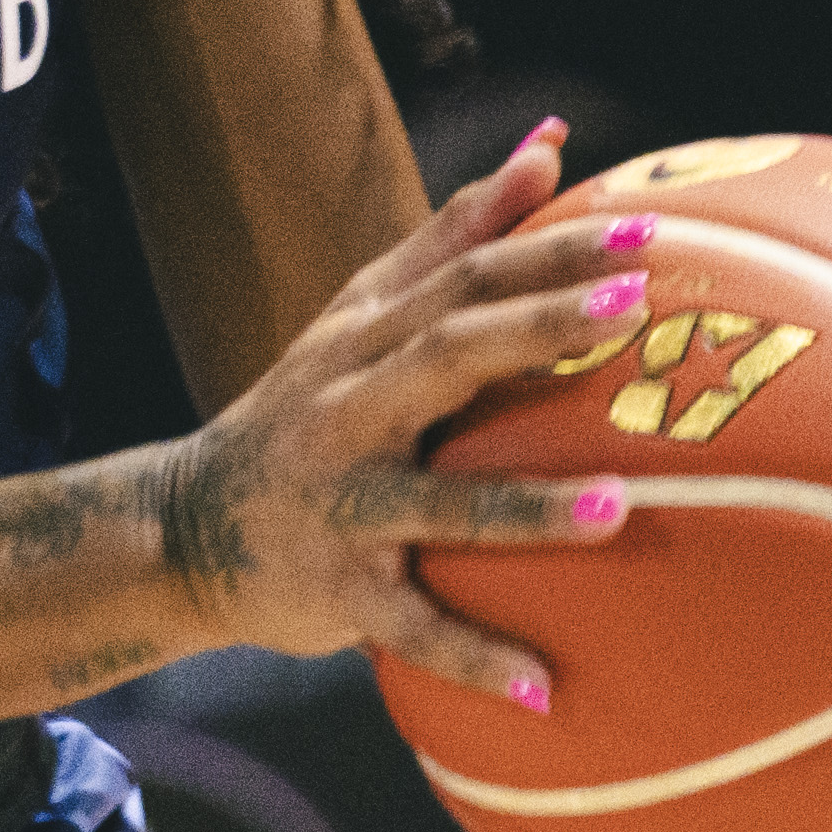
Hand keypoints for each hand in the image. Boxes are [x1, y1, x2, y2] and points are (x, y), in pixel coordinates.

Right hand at [98, 119, 666, 704]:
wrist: (183, 530)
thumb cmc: (309, 411)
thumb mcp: (364, 316)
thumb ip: (454, 234)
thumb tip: (549, 143)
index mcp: (366, 338)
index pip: (463, 276)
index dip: (551, 251)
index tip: (648, 231)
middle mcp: (348, 408)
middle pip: (446, 353)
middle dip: (538, 327)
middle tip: (635, 308)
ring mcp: (339, 502)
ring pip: (433, 501)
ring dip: (523, 507)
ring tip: (616, 506)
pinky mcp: (334, 589)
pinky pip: (409, 627)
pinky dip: (472, 656)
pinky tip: (546, 688)